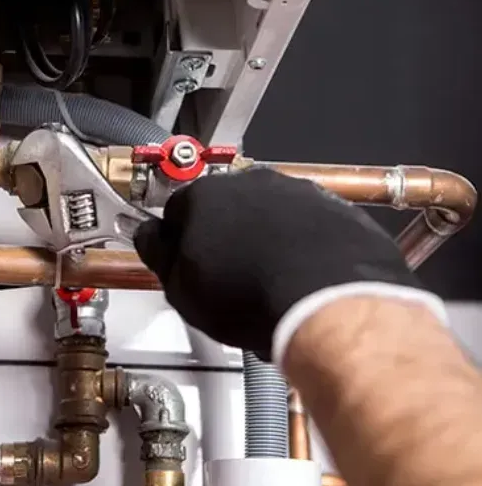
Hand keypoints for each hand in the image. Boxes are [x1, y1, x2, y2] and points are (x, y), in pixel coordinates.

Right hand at [133, 168, 431, 360]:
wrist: (326, 302)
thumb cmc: (250, 295)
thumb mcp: (180, 288)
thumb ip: (160, 255)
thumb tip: (150, 237)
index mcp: (203, 195)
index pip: (176, 211)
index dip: (177, 242)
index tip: (183, 263)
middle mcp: (249, 183)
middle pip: (224, 209)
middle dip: (222, 238)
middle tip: (224, 281)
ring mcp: (296, 193)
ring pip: (268, 216)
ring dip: (263, 243)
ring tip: (264, 287)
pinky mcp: (335, 211)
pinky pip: (308, 228)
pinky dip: (301, 248)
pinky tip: (298, 282)